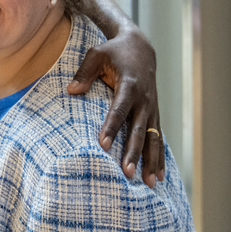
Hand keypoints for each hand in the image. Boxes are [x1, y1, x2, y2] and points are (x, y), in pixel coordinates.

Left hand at [68, 29, 163, 186]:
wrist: (140, 47)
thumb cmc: (114, 52)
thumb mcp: (96, 54)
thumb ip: (84, 72)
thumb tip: (72, 90)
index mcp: (129, 85)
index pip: (119, 110)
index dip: (112, 127)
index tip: (103, 145)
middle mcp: (144, 100)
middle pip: (139, 130)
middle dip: (134, 152)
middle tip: (127, 173)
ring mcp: (152, 109)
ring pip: (153, 139)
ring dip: (151, 161)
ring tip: (149, 183)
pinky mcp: (154, 114)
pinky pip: (158, 139)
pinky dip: (159, 157)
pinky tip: (157, 176)